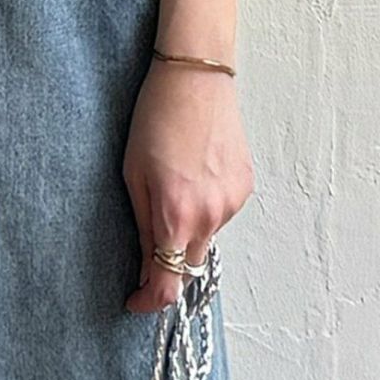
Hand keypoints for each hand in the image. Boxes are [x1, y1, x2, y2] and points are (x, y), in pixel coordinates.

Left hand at [121, 57, 253, 312]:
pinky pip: (222, 214)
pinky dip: (204, 209)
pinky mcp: (246, 187)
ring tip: (170, 190)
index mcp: (176, 214)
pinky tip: (192, 177)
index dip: (149, 301)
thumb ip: (142, 226)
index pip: (168, 284)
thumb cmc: (153, 119)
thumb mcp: (133, 174)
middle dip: (167, 267)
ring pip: (206, 238)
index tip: (134, 301)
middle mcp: (211, 216)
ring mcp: (233, 202)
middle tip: (146, 251)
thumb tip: (146, 266)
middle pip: (190, 267)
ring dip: (186, 232)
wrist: (194, 78)